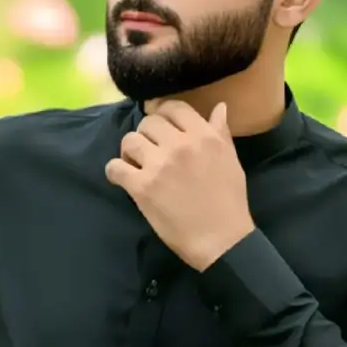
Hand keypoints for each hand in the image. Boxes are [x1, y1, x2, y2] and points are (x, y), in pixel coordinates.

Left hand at [104, 101, 253, 270]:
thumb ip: (221, 132)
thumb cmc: (229, 201)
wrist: (220, 239)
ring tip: (136, 164)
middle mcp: (180, 145)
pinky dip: (115, 171)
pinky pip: (115, 167)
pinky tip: (124, 179)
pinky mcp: (142, 187)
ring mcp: (159, 166)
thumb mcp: (231, 160)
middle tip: (150, 151)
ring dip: (130, 151)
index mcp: (204, 136)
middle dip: (146, 135)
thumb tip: (219, 107)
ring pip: (129, 140)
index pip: (174, 108)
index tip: (160, 126)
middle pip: (148, 123)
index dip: (162, 113)